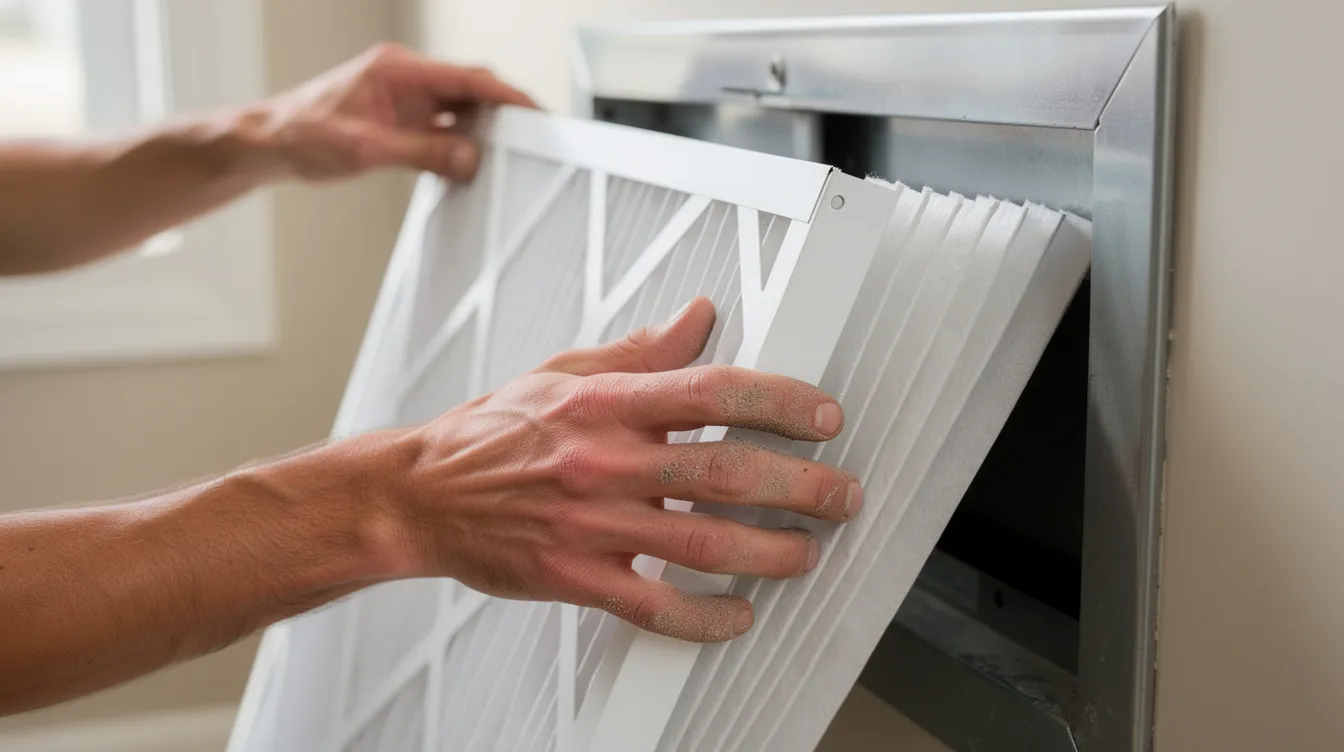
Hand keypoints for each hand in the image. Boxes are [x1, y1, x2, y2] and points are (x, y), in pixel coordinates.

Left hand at [251, 43, 535, 181]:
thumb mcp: (367, 148)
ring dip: (479, 133)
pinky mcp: (400, 119)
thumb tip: (469, 158)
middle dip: (501, 113)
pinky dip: (458, 145)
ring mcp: (404, 98)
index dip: (507, 93)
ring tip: (502, 157)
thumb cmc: (302, 133)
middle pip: (470, 89)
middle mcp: (405, 78)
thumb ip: (423, 153)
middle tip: (529, 139)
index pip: (468, 76)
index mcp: (398, 70)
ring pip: (458, 110)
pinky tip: (467, 164)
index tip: (534, 110)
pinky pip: (442, 128)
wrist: (269, 144)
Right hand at [370, 297, 862, 642]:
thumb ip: (642, 351)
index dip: (780, 402)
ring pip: (703, 542)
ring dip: (771, 551)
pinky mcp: (576, 575)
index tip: (823, 415)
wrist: (420, 494)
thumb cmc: (492, 434)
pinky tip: (738, 613)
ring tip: (806, 551)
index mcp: (607, 404)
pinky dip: (705, 616)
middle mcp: (606, 461)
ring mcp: (592, 522)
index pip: (712, 392)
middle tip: (841, 494)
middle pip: (726, 473)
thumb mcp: (565, 373)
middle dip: (801, 485)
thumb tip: (700, 318)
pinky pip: (654, 605)